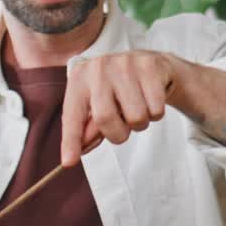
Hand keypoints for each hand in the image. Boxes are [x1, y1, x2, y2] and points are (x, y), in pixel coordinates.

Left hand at [60, 51, 178, 166]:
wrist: (151, 65)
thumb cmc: (119, 90)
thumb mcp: (98, 106)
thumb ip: (88, 129)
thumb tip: (75, 153)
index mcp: (79, 78)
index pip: (73, 116)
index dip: (71, 141)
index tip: (68, 162)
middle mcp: (98, 68)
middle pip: (105, 118)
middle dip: (118, 133)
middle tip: (123, 127)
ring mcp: (125, 64)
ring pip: (135, 117)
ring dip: (140, 123)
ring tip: (138, 108)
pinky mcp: (150, 65)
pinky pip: (156, 109)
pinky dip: (156, 113)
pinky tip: (151, 99)